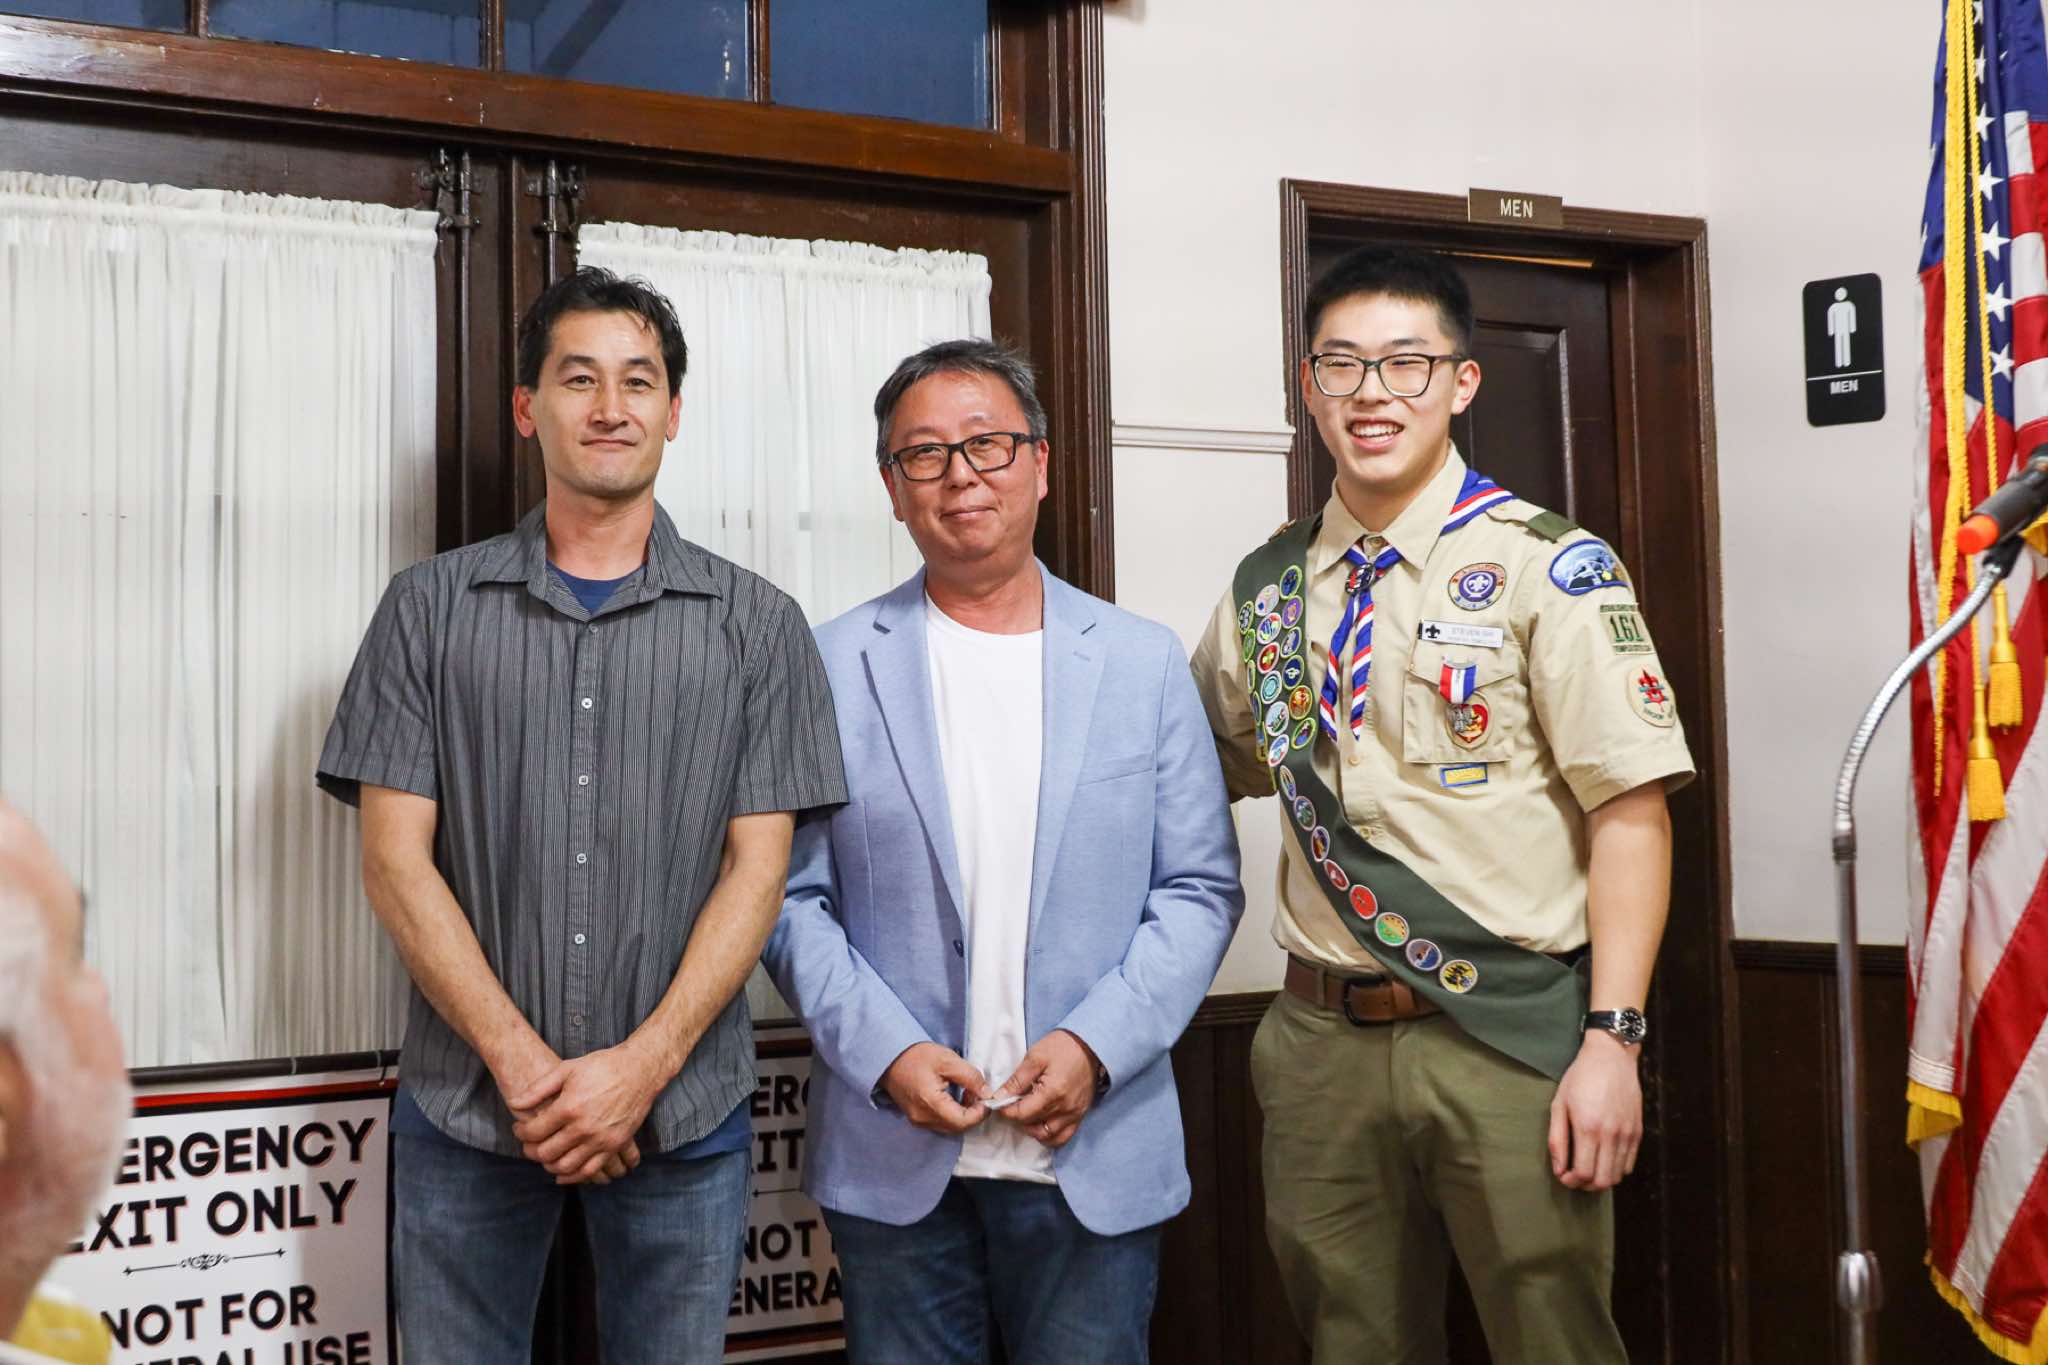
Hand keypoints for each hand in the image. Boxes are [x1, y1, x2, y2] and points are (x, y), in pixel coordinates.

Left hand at [509, 1040, 665, 1184]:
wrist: (639, 1070)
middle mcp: (584, 1128)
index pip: (534, 1132)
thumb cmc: (602, 1066)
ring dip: (549, 1165)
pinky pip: (589, 1171)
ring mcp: (600, 1139)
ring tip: (545, 1155)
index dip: (521, 1132)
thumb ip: (538, 1089)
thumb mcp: (567, 1069)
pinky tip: (563, 1172)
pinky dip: (573, 1176)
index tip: (519, 1128)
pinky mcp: (614, 1146)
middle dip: (531, 1151)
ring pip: (565, 1166)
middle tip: (529, 1144)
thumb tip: (514, 1103)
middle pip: (546, 1153)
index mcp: (569, 1107)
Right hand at [880, 1043, 987, 1134]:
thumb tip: (986, 1092)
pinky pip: (940, 1122)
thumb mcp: (948, 1060)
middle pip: (957, 1127)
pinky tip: (955, 1096)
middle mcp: (923, 1118)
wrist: (889, 1057)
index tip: (987, 1098)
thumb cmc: (915, 1056)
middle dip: (973, 1114)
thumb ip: (970, 1077)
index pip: (963, 1121)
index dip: (980, 1113)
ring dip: (964, 1114)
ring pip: (950, 1127)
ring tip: (967, 1092)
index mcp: (930, 1104)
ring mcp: (918, 1120)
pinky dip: (952, 1113)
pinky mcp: (916, 1117)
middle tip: (979, 1094)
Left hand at [993, 1030, 1099, 1149]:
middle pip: (1031, 1125)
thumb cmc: (1063, 1047)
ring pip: (1046, 1136)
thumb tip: (1000, 1096)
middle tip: (1010, 1106)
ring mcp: (1074, 1114)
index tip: (999, 1103)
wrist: (1091, 1045)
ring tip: (1025, 1114)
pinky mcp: (1080, 1115)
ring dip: (1031, 1129)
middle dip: (1016, 1118)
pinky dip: (1049, 1136)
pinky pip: (1063, 1137)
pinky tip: (1041, 1124)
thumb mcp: (1035, 1057)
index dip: (1006, 1111)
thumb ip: (1017, 1080)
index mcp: (1052, 1093)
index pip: (1021, 1114)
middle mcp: (1065, 1108)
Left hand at [1547, 1031, 1642, 1190]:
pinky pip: (1629, 1163)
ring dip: (1601, 1179)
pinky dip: (1616, 1169)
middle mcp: (1611, 1135)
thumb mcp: (1559, 1104)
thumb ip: (1557, 1139)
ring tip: (1588, 1168)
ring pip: (1618, 1176)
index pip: (1584, 1173)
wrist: (1611, 1056)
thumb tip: (1558, 1168)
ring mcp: (1627, 1134)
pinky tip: (1604, 1158)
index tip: (1563, 1176)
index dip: (1571, 1182)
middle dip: (1585, 1185)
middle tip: (1574, 1177)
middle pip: (1603, 1181)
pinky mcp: (1638, 1131)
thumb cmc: (1580, 1077)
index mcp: (1588, 1128)